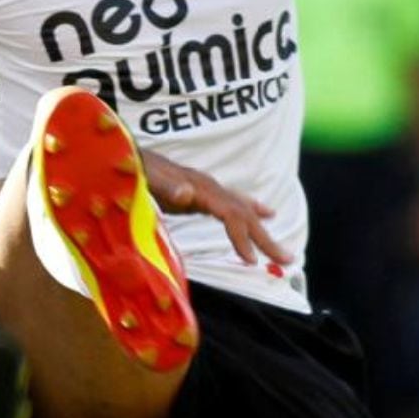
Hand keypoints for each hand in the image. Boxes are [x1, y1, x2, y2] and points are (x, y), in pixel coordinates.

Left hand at [142, 149, 292, 268]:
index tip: (251, 261)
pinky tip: (265, 213)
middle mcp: (211, 187)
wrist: (131, 156)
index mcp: (201, 189)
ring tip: (282, 248)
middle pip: (245, 214)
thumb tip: (187, 193)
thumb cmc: (138, 171)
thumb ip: (167, 186)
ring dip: (263, 230)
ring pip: (244, 209)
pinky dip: (253, 210)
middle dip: (266, 239)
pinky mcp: (204, 190)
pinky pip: (236, 202)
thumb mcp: (148, 180)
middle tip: (287, 260)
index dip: (242, 238)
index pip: (231, 215)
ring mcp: (209, 187)